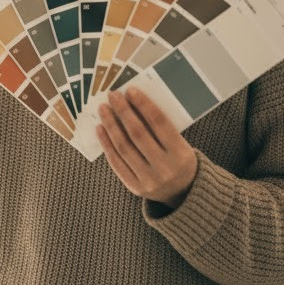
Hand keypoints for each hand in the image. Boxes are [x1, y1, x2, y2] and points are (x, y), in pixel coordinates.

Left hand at [96, 86, 198, 208]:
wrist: (182, 193)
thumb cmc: (179, 160)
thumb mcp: (181, 144)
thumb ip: (162, 128)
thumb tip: (134, 103)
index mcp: (181, 154)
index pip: (159, 123)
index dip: (143, 105)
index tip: (130, 91)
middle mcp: (165, 168)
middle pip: (138, 134)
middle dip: (123, 112)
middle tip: (113, 96)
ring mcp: (149, 180)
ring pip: (124, 147)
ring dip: (111, 125)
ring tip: (103, 109)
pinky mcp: (135, 187)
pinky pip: (116, 162)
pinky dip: (106, 143)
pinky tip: (100, 128)